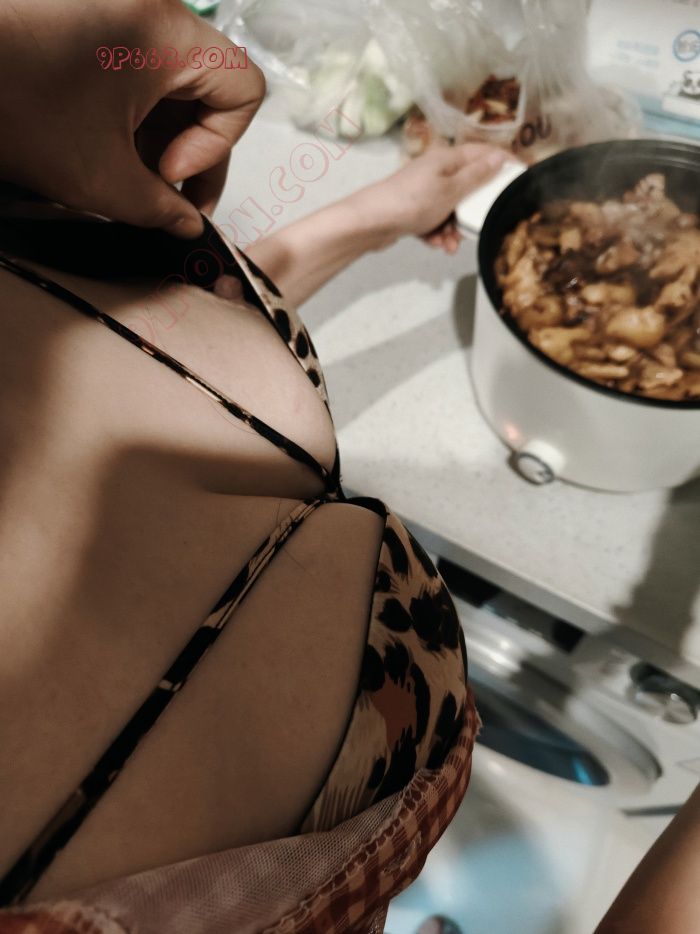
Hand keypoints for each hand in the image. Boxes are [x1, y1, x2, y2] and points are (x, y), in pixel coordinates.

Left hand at [0, 0, 264, 237]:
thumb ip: (161, 208)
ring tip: (124, 177)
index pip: (242, 88)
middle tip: (164, 196)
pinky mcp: (86, 21)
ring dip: (158, 138)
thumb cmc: (20, 112)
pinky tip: (103, 149)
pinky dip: (129, 116)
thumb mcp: (103, 178)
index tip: (168, 174)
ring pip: (169, 84)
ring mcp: (115, 12)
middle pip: (206, 87)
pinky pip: (133, 72)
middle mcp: (149, 10)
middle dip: (190, 149)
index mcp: (167, 34)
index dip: (218, 144)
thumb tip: (187, 224)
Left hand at [358, 143, 507, 254]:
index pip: (484, 154)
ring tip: (448, 245)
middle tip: (476, 227)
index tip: (521, 179)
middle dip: (472, 211)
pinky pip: (435, 222)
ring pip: (452, 210)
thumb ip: (477, 175)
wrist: (370, 223)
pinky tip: (434, 244)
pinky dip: (437, 234)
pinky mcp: (414, 211)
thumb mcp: (451, 190)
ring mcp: (424, 191)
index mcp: (447, 159)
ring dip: (453, 230)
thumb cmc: (413, 202)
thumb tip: (500, 156)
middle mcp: (436, 171)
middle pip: (468, 188)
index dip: (504, 164)